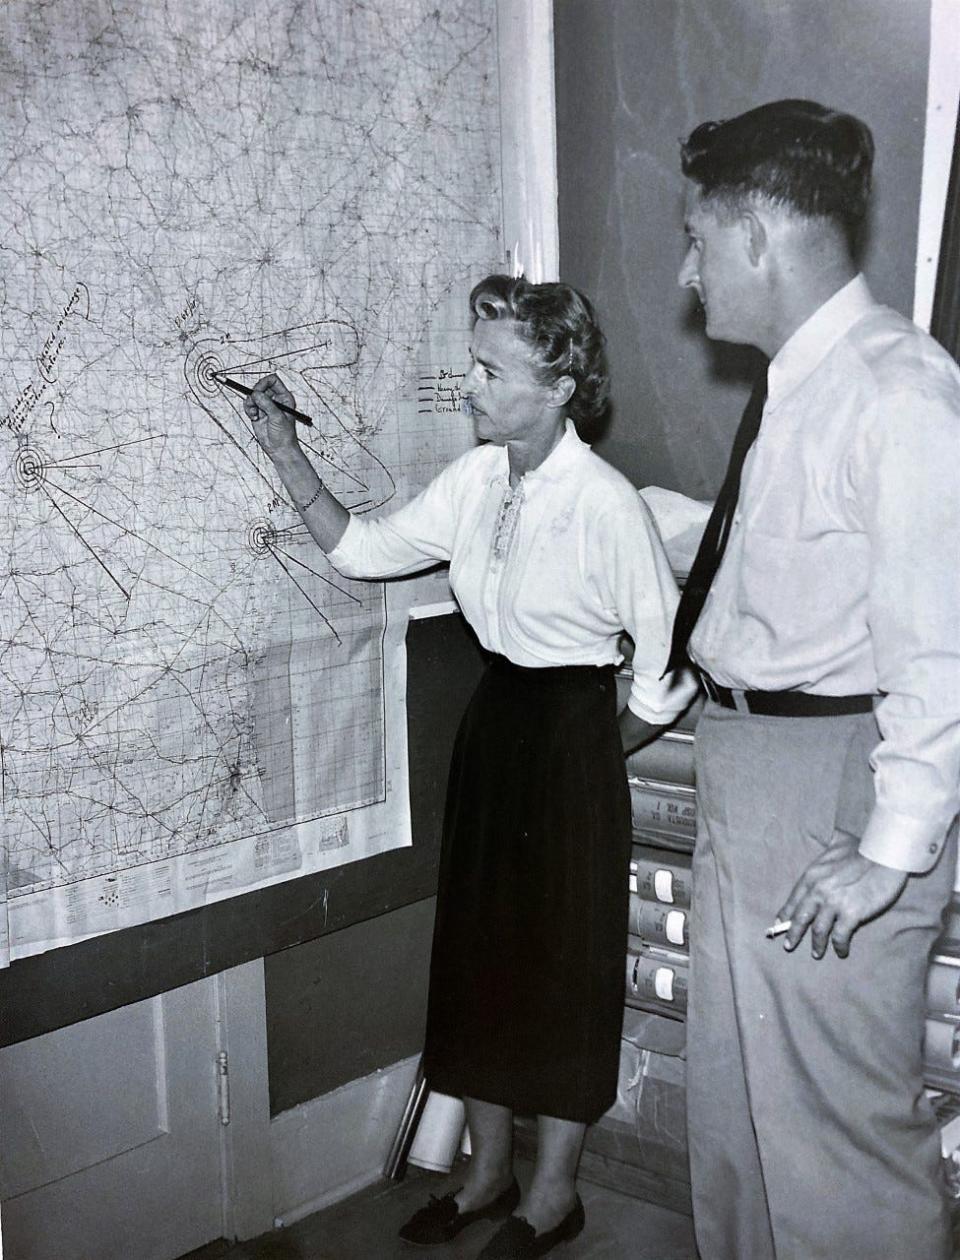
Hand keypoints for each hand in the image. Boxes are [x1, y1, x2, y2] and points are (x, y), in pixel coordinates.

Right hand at [244, 372, 299, 455]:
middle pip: (260, 386)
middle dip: (255, 394)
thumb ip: (267, 404)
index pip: (273, 380)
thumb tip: (255, 394)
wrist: (279, 449)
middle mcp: (275, 399)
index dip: (264, 382)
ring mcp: (265, 405)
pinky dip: (248, 409)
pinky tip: (254, 417)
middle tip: (255, 403)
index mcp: (284, 397)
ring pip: (252, 395)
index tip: (258, 390)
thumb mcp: (278, 417)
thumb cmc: (284, 435)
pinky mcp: (257, 412)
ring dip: (250, 403)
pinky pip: (248, 404)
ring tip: (255, 413)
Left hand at [776, 829, 907, 958]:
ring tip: (817, 953)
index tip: (780, 923)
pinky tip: (841, 951)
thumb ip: (826, 846)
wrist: (885, 855)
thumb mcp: (837, 843)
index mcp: (812, 875)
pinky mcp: (851, 913)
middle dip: (794, 934)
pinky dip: (839, 946)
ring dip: (817, 944)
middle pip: (801, 917)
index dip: (786, 913)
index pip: (794, 898)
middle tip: (788, 945)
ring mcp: (834, 903)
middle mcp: (819, 890)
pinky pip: (840, 936)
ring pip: (819, 930)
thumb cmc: (863, 848)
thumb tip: (825, 836)